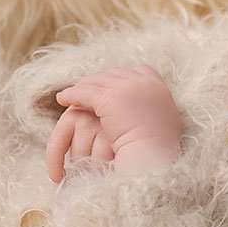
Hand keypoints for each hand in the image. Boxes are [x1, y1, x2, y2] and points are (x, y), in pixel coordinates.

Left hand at [46, 65, 183, 181]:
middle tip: (85, 90)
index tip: (110, 87)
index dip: (118, 79)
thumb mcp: (165, 119)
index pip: (134, 72)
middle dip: (97, 82)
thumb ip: (154, 108)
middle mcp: (140, 80)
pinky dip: (72, 94)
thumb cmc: (159, 146)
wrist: (153, 154)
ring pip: (96, 81)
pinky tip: (62, 99)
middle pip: (112, 74)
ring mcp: (123, 87)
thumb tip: (147, 109)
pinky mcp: (107, 97)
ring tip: (69, 95)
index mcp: (155, 83)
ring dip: (82, 87)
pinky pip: (84, 92)